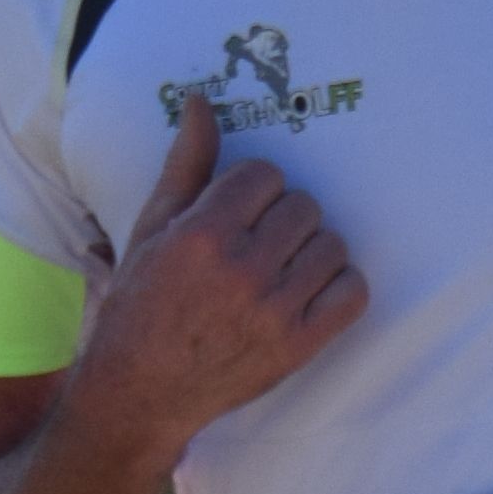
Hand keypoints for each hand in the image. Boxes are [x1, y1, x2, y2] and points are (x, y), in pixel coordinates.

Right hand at [88, 90, 365, 436]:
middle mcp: (241, 269)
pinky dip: (340, 286)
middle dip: (283, 218)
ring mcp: (274, 311)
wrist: (139, 392)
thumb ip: (186, 165)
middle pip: (305, 206)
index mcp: (202, 233)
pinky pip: (352, 293)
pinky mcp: (298, 347)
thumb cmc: (140, 304)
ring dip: (312, 250)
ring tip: (281, 269)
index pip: (267, 175)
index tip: (239, 213)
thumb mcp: (152, 229)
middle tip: (258, 244)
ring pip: (332, 245)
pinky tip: (310, 291)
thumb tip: (201, 101)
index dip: (254, 190)